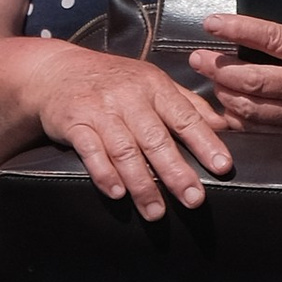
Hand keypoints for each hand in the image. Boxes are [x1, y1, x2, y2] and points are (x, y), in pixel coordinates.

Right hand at [32, 41, 233, 217]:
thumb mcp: (153, 82)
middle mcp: (129, 97)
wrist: (57, 70)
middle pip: (156, 139)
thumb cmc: (114, 80)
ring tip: (156, 211)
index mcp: (155, 87)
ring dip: (142, 184)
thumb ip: (188, 105)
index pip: (185, 117)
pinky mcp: (74, 122)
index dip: (206, 142)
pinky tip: (117, 193)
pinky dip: (104, 173)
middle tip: (193, 199)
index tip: (222, 166)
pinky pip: (90, 150)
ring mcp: (100, 110)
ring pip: (125, 150)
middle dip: (176, 172)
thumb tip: (224, 126)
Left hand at [190, 11, 281, 146]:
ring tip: (210, 81)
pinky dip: (240, 120)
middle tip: (197, 58)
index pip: (276, 38)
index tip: (213, 23)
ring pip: (255, 108)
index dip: (240, 30)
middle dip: (220, 68)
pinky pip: (265, 129)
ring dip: (226, 95)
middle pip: (256, 79)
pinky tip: (225, 111)